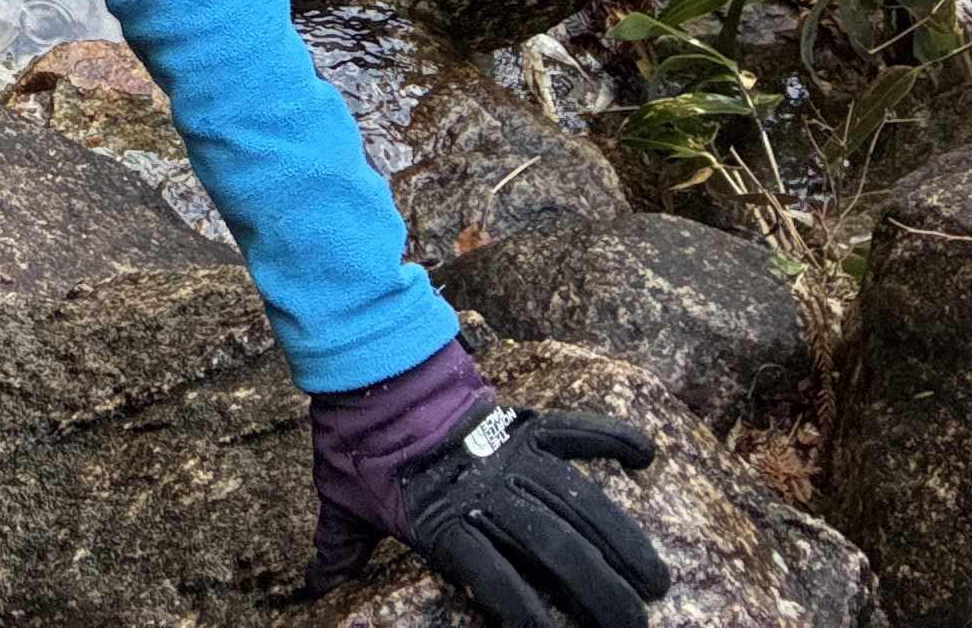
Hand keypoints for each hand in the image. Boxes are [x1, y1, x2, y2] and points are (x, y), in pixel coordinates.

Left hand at [308, 345, 666, 627]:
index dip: (525, 614)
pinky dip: (610, 438)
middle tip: (636, 622)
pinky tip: (647, 455)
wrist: (362, 369)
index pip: (494, 581)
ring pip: (578, 504)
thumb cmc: (354, 443)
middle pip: (554, 550)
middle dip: (600, 591)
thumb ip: (341, 547)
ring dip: (621, 542)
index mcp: (443, 522)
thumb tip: (315, 583)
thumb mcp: (341, 499)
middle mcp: (486, 492)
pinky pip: (573, 430)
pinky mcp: (520, 421)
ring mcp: (508, 455)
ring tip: (656, 579)